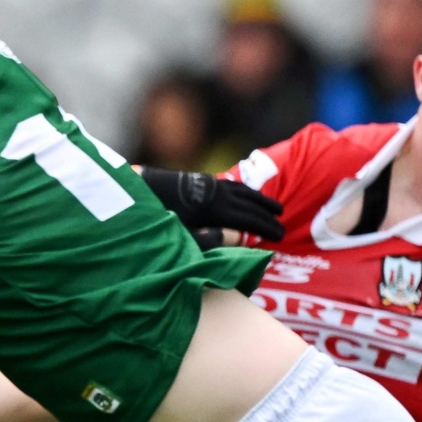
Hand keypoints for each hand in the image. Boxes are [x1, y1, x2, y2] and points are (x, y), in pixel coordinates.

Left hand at [139, 168, 283, 243]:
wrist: (140, 188)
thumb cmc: (158, 217)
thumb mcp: (181, 236)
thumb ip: (206, 241)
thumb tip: (230, 240)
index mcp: (216, 210)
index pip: (250, 220)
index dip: (266, 228)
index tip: (280, 235)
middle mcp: (218, 194)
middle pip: (251, 204)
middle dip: (268, 214)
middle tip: (282, 223)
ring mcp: (210, 185)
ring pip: (243, 191)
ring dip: (260, 200)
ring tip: (273, 207)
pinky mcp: (201, 180)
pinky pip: (232, 186)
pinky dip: (245, 191)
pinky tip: (246, 194)